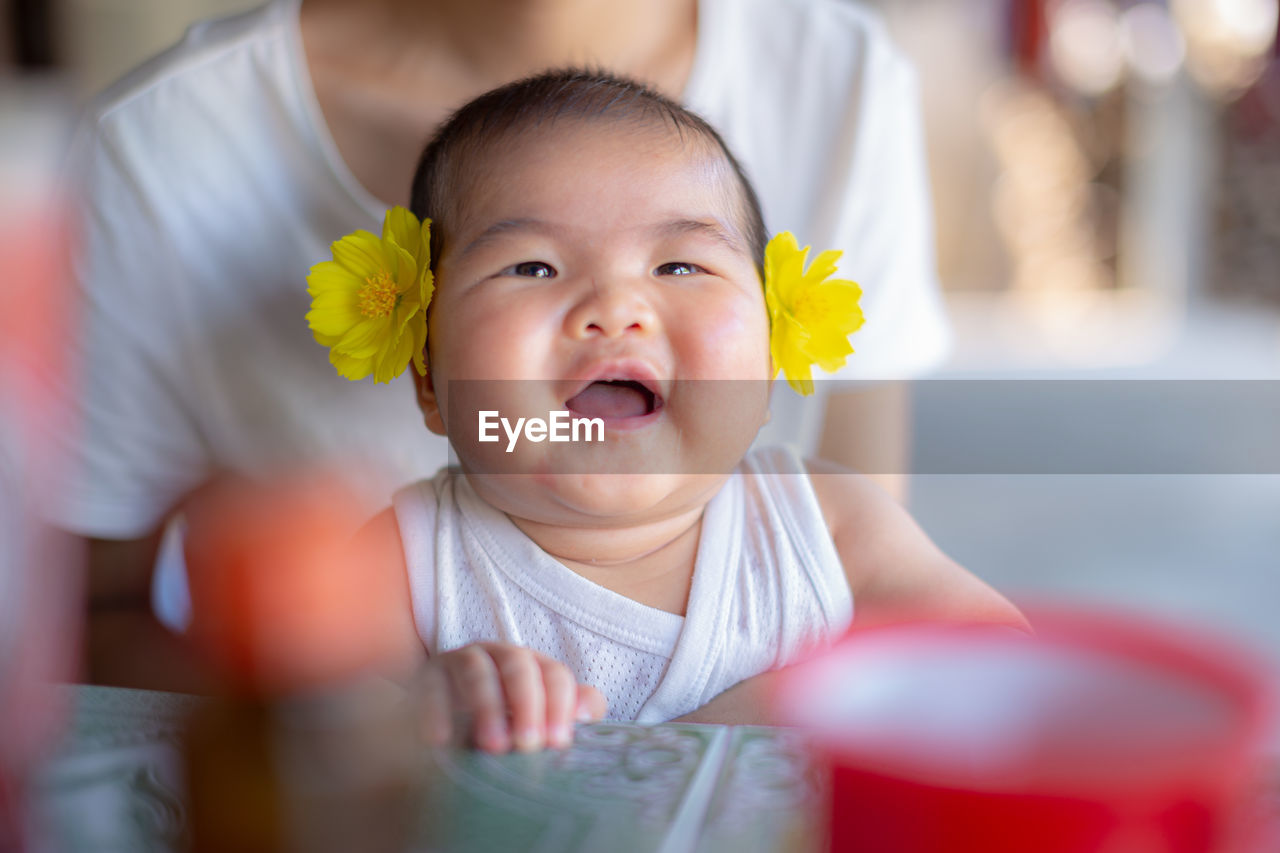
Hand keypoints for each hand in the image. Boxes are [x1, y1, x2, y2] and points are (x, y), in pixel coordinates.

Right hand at [412, 643, 605, 751]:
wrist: (442, 723)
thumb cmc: (500, 726)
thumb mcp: (534, 723)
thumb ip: (566, 713)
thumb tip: (586, 710)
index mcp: (532, 666)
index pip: (555, 675)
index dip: (560, 707)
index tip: (558, 743)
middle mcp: (498, 656)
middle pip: (518, 666)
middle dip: (527, 704)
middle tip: (528, 745)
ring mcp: (460, 662)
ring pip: (477, 671)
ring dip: (487, 708)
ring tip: (493, 746)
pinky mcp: (426, 677)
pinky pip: (431, 687)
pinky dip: (436, 712)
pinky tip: (440, 741)